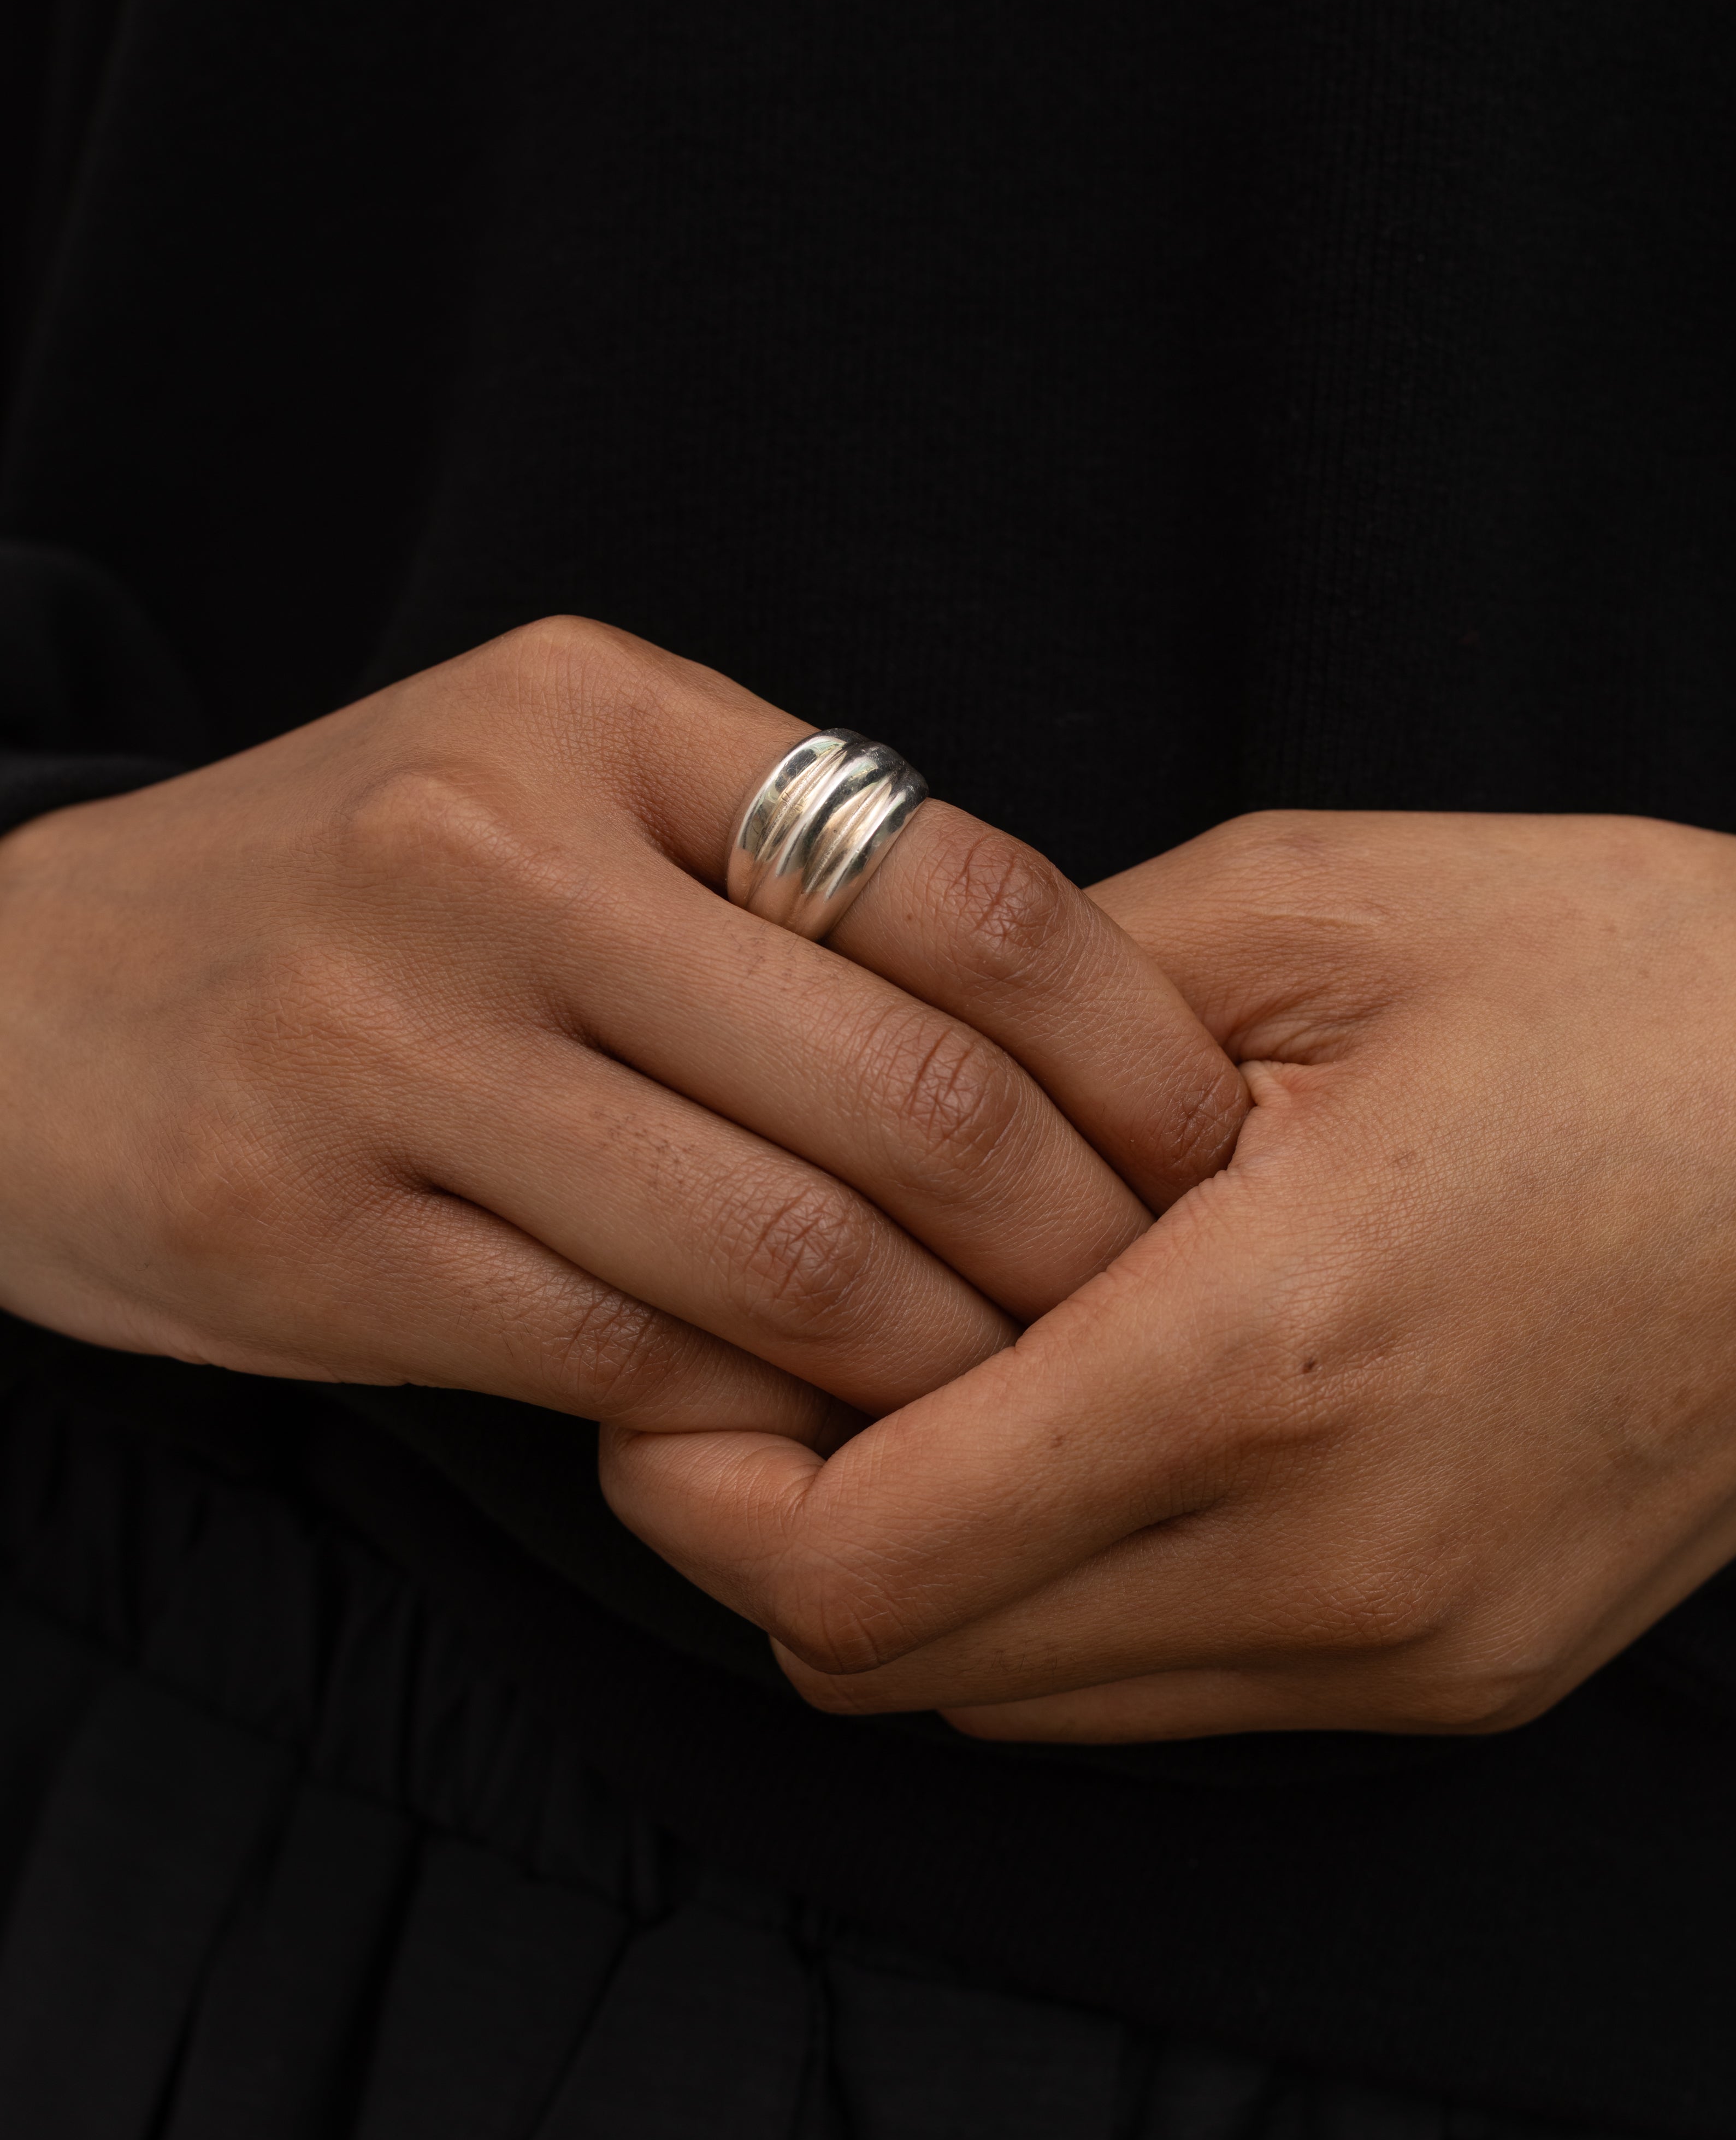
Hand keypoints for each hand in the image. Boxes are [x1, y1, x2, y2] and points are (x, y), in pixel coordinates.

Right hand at [0, 617, 1242, 1441]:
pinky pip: (624, 1358)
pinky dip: (760, 1412)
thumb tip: (1072, 1014)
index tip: (1210, 1154)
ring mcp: (381, 1047)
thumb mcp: (547, 784)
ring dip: (942, 1361)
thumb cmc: (346, 902)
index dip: (1136, 1052)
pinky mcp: (304, 1231)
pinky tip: (813, 1426)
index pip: (969, 888)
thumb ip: (773, 862)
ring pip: (782, 1256)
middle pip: (905, 1092)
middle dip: (1079, 1242)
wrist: (1, 999)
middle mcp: (487, 853)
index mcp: (592, 712)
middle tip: (1156, 1315)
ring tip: (1018, 1397)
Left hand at [603, 811, 1735, 1738]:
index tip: (669, 1353)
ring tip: (935, 1384)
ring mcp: (1405, 1650)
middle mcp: (1330, 1561)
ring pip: (1017, 1698)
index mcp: (1264, 1358)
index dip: (699, 1473)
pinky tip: (1092, 1434)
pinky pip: (1165, 1695)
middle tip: (766, 1356)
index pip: (854, 1555)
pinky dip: (1069, 1598)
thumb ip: (1027, 1024)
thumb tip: (840, 1112)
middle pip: (897, 1659)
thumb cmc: (1620, 978)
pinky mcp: (1463, 1677)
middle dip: (778, 1526)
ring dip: (925, 1567)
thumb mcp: (1299, 910)